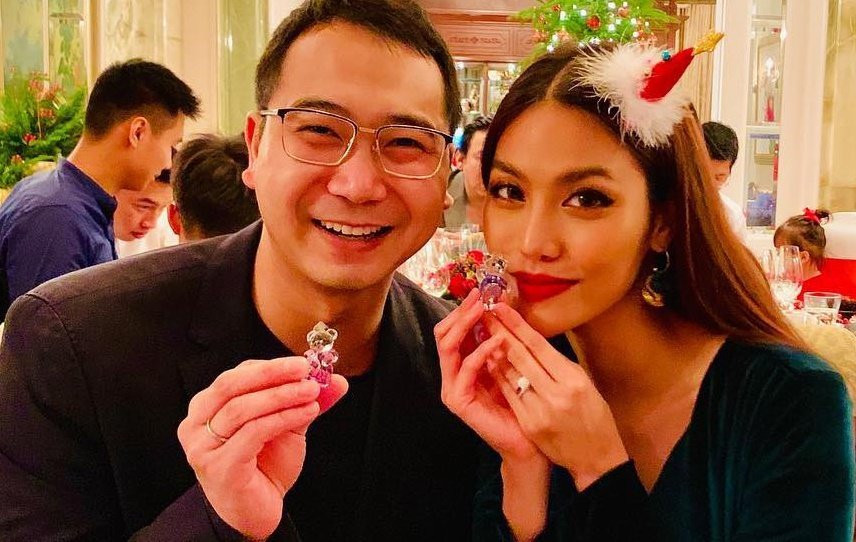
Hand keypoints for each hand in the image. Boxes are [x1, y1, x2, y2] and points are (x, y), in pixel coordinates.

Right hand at [177, 357, 347, 538]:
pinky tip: (306, 413)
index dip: (270, 366)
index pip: (237, 375)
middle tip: (305, 370)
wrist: (255, 512)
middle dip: (272, 373)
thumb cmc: (262, 469)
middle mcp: (196, 425)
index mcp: (206, 408)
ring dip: (282, 395)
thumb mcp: (286, 425)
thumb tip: (335, 380)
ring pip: (242, 408)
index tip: (302, 364)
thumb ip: (304, 400)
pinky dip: (283, 418)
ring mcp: (203, 448)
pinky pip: (253, 433)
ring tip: (312, 392)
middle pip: (231, 385)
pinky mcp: (219, 467)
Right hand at [435, 289, 542, 462]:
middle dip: (461, 312)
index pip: (453, 330)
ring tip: (484, 310)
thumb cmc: (521, 405)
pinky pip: (465, 369)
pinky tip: (498, 341)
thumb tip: (499, 310)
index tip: (480, 291)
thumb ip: (498, 343)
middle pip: (444, 334)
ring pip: (448, 346)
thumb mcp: (509, 366)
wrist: (526, 443)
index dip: (463, 309)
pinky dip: (481, 352)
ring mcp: (452, 388)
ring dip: (466, 325)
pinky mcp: (459, 401)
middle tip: (478, 296)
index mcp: (461, 365)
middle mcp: (451, 375)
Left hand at [485, 304, 628, 490]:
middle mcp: (556, 393)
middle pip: (521, 356)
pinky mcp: (529, 424)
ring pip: (511, 374)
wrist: (596, 457)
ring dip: (494, 351)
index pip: (538, 345)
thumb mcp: (584, 383)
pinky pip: (509, 394)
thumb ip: (559, 363)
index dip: (517, 324)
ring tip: (483, 332)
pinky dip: (498, 375)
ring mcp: (540, 410)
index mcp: (572, 379)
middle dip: (501, 331)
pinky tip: (488, 361)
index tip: (502, 307)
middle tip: (486, 313)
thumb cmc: (593, 416)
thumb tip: (534, 341)